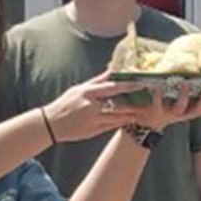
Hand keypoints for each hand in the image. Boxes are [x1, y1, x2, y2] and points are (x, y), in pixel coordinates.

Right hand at [40, 72, 160, 141]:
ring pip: (118, 117)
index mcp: (88, 93)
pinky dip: (122, 122)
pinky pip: (112, 126)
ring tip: (143, 111)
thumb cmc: (66, 103)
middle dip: (135, 102)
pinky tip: (131, 120)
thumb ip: (97, 81)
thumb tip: (112, 70)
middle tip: (149, 100)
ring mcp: (93, 120)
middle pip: (118, 104)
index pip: (113, 87)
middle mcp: (91, 106)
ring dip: (132, 114)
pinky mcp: (93, 131)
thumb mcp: (79, 89)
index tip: (143, 83)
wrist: (50, 123)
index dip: (129, 85)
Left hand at [139, 79, 200, 133]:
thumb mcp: (183, 102)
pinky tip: (158, 85)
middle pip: (198, 110)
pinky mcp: (157, 112)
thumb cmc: (169, 107)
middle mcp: (184, 114)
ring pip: (181, 107)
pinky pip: (158, 103)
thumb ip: (192, 93)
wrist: (148, 123)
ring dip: (185, 95)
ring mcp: (171, 114)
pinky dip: (158, 95)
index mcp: (192, 111)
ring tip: (186, 82)